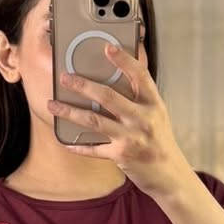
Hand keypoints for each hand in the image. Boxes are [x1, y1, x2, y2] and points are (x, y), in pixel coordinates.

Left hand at [45, 45, 194, 199]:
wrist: (170, 175)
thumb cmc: (161, 143)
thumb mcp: (157, 117)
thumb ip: (139, 100)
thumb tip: (110, 84)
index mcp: (153, 104)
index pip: (139, 76)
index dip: (123, 60)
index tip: (107, 48)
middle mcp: (143, 119)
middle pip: (107, 96)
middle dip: (82, 85)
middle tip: (65, 77)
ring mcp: (131, 137)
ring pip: (93, 120)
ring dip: (69, 112)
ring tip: (52, 105)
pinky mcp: (121, 155)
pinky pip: (94, 148)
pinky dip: (78, 146)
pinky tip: (65, 141)